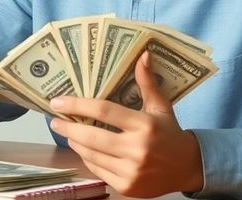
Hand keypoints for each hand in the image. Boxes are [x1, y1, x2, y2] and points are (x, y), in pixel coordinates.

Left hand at [49, 51, 203, 196]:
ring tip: (66, 132)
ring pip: (91, 155)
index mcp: (145, 125)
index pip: (104, 111)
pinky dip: (86, 158)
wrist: (187, 168)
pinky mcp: (127, 186)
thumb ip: (147, 82)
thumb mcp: (161, 106)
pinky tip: (82, 148)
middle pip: (92, 137)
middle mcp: (137, 149)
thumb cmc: (169, 132)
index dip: (78, 105)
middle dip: (68, 127)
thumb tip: (142, 54)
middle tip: (54, 120)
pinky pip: (97, 170)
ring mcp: (131, 171)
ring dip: (74, 143)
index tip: (58, 102)